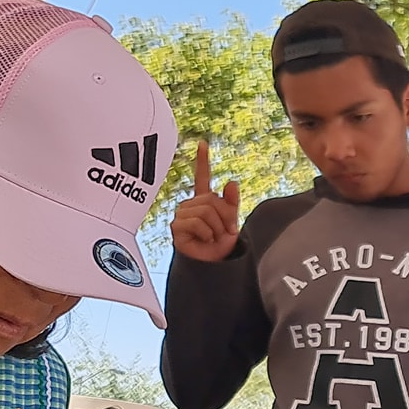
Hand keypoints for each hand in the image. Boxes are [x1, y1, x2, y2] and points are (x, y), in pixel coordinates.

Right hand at [169, 142, 240, 262]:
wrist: (211, 264)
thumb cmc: (219, 245)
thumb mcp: (231, 222)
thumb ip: (232, 203)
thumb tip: (232, 182)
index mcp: (204, 201)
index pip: (202, 177)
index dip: (202, 161)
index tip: (203, 144)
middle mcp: (191, 205)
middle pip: (212, 200)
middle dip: (224, 217)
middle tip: (224, 232)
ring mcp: (182, 214)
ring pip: (206, 211)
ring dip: (216, 227)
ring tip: (212, 237)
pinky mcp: (177, 226)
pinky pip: (197, 223)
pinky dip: (206, 233)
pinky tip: (203, 240)